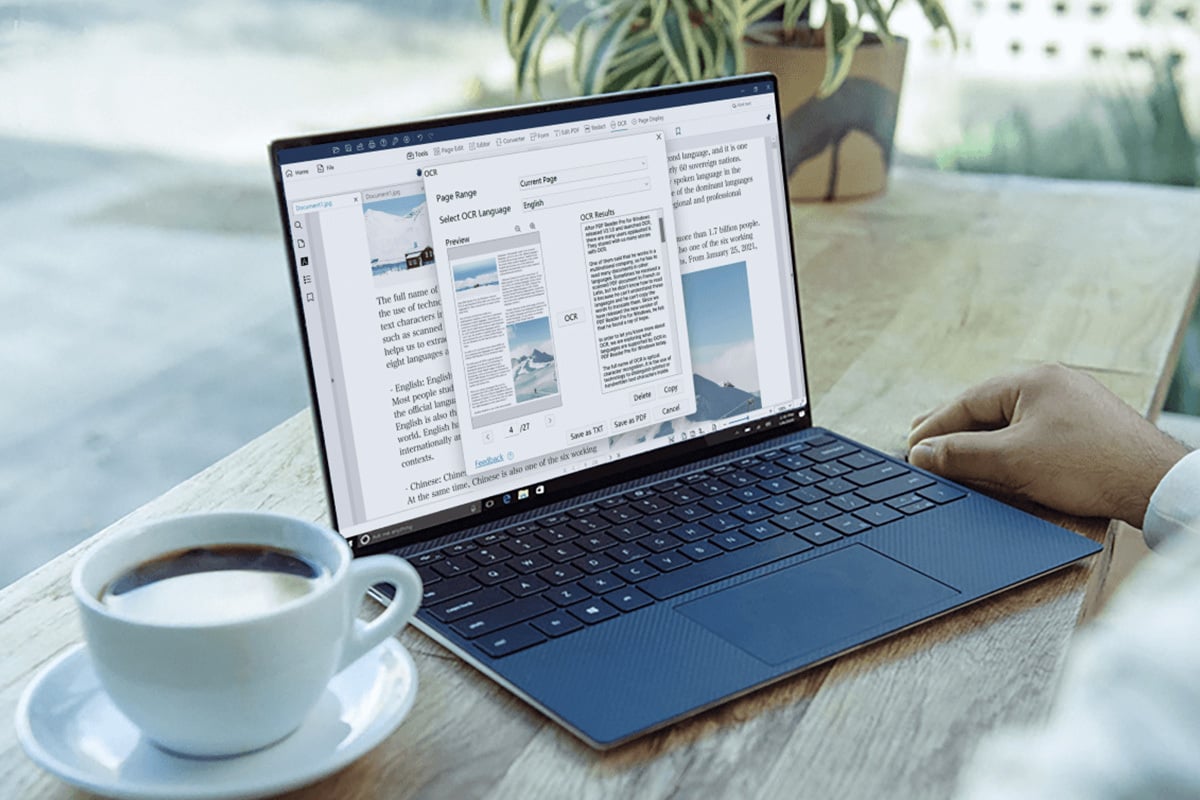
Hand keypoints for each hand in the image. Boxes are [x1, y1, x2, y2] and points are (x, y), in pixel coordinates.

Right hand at [907, 363, 1188, 527]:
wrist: (1155, 483)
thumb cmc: (1088, 467)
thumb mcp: (1011, 461)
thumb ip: (960, 454)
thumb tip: (921, 453)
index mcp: (1032, 379)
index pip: (966, 401)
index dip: (933, 427)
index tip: (910, 448)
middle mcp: (1053, 383)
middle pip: (986, 405)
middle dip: (952, 427)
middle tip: (918, 442)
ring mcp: (1073, 402)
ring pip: (1009, 419)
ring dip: (979, 438)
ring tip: (952, 452)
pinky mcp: (1087, 426)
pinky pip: (1032, 429)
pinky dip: (1006, 444)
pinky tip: (998, 458)